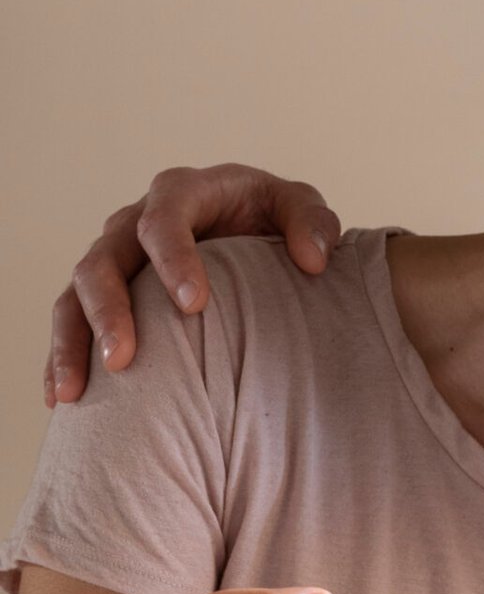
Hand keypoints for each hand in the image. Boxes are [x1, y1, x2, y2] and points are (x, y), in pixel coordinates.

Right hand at [46, 163, 340, 406]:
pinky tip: (61, 400)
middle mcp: (135, 222)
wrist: (247, 229)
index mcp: (183, 194)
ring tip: (76, 391)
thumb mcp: (298, 208)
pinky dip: (61, 358)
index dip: (174, 258)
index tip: (194, 305)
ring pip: (75, 294)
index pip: (165, 217)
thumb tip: (313, 259)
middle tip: (123, 358)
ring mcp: (114, 259)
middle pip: (104, 260)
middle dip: (109, 309)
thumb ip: (312, 223)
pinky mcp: (104, 294)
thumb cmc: (271, 217)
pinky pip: (70, 323)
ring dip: (73, 342)